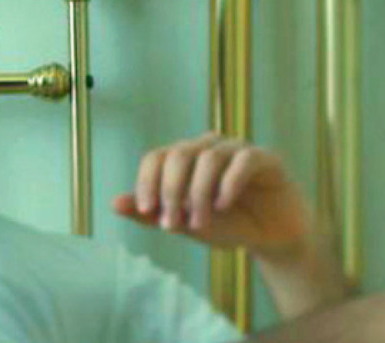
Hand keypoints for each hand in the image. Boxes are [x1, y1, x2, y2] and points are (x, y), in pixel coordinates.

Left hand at [113, 133, 311, 255]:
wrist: (270, 236)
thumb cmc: (226, 224)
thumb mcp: (183, 224)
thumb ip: (151, 214)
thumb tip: (114, 203)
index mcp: (185, 159)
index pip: (156, 157)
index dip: (147, 182)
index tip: (146, 211)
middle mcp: (208, 148)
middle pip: (179, 154)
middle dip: (171, 192)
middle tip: (173, 225)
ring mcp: (237, 150)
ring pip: (209, 157)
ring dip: (199, 194)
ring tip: (199, 224)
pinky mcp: (265, 158)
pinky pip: (243, 160)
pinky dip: (229, 183)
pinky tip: (223, 205)